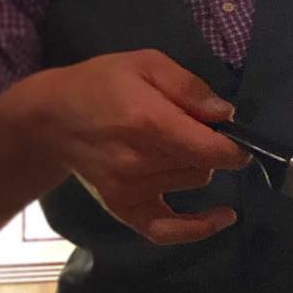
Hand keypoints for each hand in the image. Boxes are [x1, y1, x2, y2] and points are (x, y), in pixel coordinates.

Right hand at [17, 49, 246, 243]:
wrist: (51, 119)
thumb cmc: (102, 83)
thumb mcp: (146, 63)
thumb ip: (188, 87)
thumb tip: (226, 114)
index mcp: (147, 122)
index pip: (209, 148)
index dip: (235, 146)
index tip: (242, 137)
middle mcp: (139, 162)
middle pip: (204, 162)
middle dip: (209, 144)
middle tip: (191, 124)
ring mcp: (129, 190)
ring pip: (194, 181)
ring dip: (196, 165)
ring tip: (173, 142)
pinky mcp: (122, 208)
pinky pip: (166, 229)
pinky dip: (197, 227)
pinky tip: (224, 217)